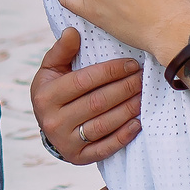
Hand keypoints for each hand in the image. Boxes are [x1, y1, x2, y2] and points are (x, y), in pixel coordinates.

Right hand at [31, 27, 141, 162]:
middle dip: (124, 88)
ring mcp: (66, 142)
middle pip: (97, 102)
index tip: (131, 64)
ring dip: (128, 109)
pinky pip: (106, 148)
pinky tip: (137, 123)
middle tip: (142, 79)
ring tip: (143, 96)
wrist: (48, 125)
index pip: (84, 81)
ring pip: (104, 124)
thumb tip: (73, 31)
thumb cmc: (54, 90)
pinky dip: (123, 136)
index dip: (110, 71)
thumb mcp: (51, 69)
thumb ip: (62, 50)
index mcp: (46, 96)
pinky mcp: (78, 158)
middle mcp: (53, 121)